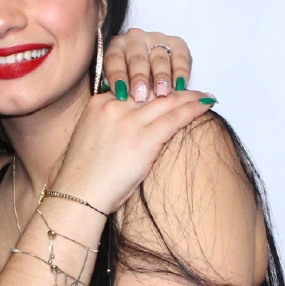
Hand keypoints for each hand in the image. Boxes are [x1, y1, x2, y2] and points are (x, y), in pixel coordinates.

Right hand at [50, 88, 215, 215]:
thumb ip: (110, 126)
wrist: (78, 195)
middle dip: (175, 90)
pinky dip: (193, 109)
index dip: (154, 91)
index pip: (133, 90)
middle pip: (152, 91)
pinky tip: (206, 105)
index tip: (166, 92)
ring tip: (205, 96)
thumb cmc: (84, 177)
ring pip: (167, 101)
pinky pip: (175, 118)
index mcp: (98, 104)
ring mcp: (130, 121)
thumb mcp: (91, 139)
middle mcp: (114, 107)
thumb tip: (131, 129)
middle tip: (193, 90)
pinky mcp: (144, 139)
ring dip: (189, 97)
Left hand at [104, 29, 191, 101]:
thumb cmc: (130, 83)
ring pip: (159, 58)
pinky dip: (181, 70)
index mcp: (115, 47)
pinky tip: (180, 85)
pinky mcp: (176, 43)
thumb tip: (118, 99)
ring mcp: (156, 39)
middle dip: (139, 78)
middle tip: (141, 96)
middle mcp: (135, 39)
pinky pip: (180, 55)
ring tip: (162, 93)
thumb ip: (118, 89)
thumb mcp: (118, 84)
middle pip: (137, 58)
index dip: (117, 76)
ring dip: (161, 77)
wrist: (149, 71)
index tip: (120, 93)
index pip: (114, 60)